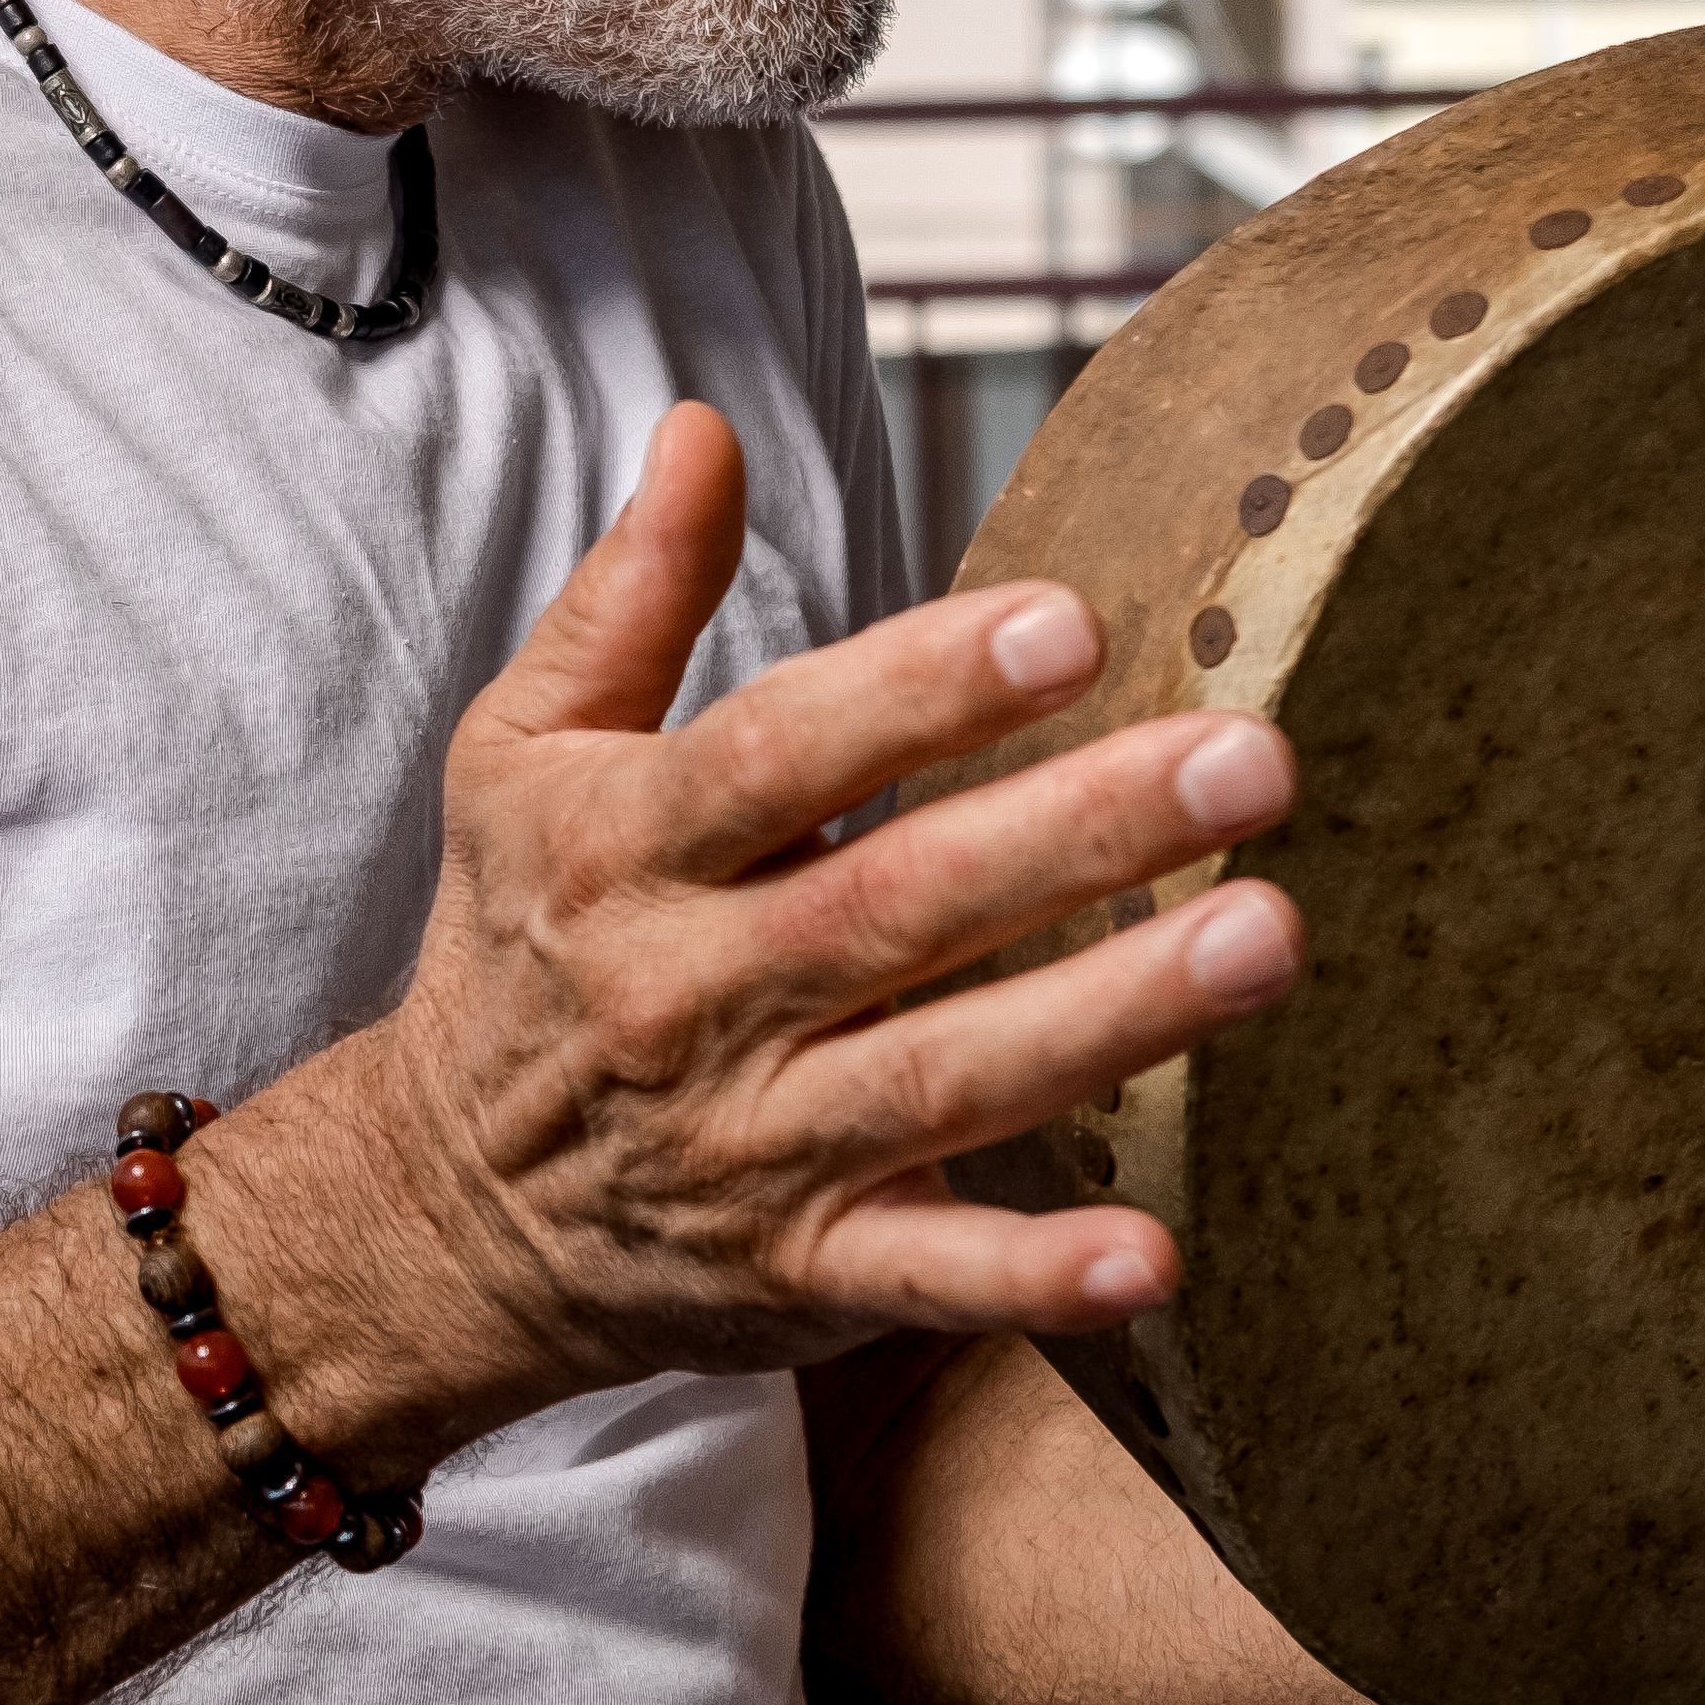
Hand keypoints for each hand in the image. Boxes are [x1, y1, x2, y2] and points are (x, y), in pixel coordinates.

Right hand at [222, 405, 1306, 1451]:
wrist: (434, 1213)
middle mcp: (686, 996)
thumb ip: (633, 594)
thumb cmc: (518, 945)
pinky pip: (925, 1279)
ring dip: (1112, 1016)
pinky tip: (1160, 1254)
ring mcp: (748, 1146)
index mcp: (620, 847)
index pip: (780, 752)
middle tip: (1251, 756)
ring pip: (943, 1077)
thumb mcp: (523, 753)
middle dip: (1078, 829)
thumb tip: (706, 424)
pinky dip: (1035, 1280)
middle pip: (897, 904)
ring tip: (1270, 936)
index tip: (1070, 622)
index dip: (922, 689)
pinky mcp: (798, 1275)